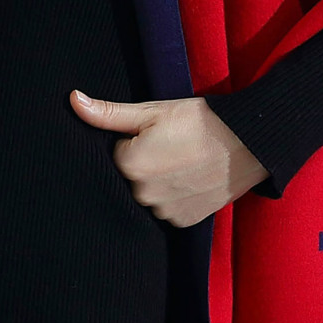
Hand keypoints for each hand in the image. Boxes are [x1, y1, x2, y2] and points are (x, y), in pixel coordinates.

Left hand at [69, 89, 266, 227]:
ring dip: (159, 183)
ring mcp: (163, 212)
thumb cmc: (199, 122)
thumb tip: (74, 100)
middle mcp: (142, 194)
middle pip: (131, 177)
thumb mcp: (152, 111)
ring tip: (185, 162)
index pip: (117, 154)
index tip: (159, 134)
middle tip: (174, 148)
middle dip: (146, 163)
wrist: (248, 144)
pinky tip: (191, 180)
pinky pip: (167, 211)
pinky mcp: (183, 222)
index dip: (136, 141)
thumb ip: (109, 113)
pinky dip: (175, 197)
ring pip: (148, 195)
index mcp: (130, 165)